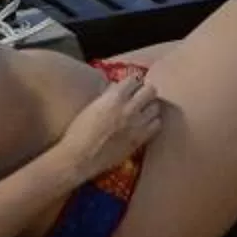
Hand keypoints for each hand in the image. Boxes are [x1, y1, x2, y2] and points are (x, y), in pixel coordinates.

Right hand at [49, 70, 162, 185]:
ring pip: (156, 107)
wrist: (80, 157)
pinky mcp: (140, 139)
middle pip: (150, 90)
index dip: (133, 83)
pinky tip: (146, 125)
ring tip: (145, 111)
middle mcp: (128, 107)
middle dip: (146, 92)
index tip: (131, 88)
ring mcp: (136, 123)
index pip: (134, 79)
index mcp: (113, 97)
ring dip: (150, 107)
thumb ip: (108, 95)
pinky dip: (153, 122)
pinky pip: (157, 124)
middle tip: (141, 98)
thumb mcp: (92, 106)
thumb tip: (117, 88)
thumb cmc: (79, 131)